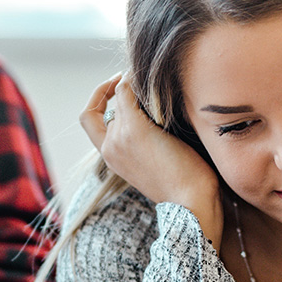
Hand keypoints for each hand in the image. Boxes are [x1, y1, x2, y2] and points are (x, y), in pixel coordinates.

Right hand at [78, 73, 222, 247]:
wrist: (192, 203)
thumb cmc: (186, 186)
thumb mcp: (157, 163)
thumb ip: (148, 142)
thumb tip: (159, 116)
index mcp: (112, 159)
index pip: (90, 121)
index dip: (99, 99)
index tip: (118, 88)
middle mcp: (109, 148)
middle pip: (108, 107)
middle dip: (122, 90)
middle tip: (144, 80)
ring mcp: (119, 138)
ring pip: (121, 96)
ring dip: (136, 82)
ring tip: (160, 80)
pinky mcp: (135, 129)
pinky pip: (127, 90)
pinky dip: (136, 79)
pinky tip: (158, 79)